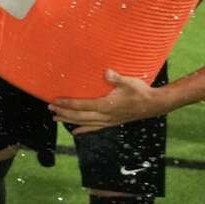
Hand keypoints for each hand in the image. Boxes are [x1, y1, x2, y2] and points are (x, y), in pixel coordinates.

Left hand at [49, 70, 167, 132]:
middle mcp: (105, 116)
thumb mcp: (129, 82)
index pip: (82, 106)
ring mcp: (108, 121)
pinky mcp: (112, 123)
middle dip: (64, 112)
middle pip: (79, 116)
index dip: (67, 104)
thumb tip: (106, 72)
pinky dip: (83, 129)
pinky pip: (94, 128)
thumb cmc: (141, 91)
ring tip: (56, 118)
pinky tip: (75, 132)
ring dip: (69, 120)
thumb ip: (117, 78)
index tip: (55, 101)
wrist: (154, 105)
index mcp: (106, 106)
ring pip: (84, 123)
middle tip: (50, 108)